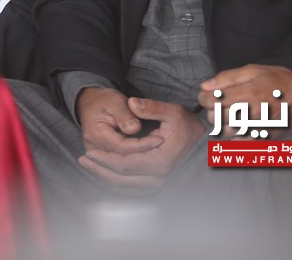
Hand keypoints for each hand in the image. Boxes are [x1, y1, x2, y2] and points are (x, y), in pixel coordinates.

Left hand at [77, 90, 204, 187]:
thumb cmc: (191, 128)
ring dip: (106, 177)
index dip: (105, 160)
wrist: (208, 145)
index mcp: (160, 161)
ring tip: (90, 167)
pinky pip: (134, 188)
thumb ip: (151, 107)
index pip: (125, 165)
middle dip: (100, 170)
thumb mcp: (173, 112)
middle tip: (83, 160)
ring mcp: (160, 183)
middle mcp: (160, 177)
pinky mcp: (159, 184)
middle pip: (122, 179)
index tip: (90, 153)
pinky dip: (118, 182)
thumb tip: (132, 103)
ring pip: (127, 187)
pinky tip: (106, 174)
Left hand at [198, 64, 291, 135]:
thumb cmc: (281, 81)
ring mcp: (259, 128)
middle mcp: (252, 113)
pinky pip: (240, 144)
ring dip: (221, 123)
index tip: (206, 94)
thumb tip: (206, 85)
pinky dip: (233, 136)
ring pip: (225, 132)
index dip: (204, 97)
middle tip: (216, 103)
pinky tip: (237, 126)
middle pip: (216, 118)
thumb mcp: (254, 70)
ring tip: (227, 113)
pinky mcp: (265, 138)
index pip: (212, 100)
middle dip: (211, 109)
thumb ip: (228, 77)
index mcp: (249, 94)